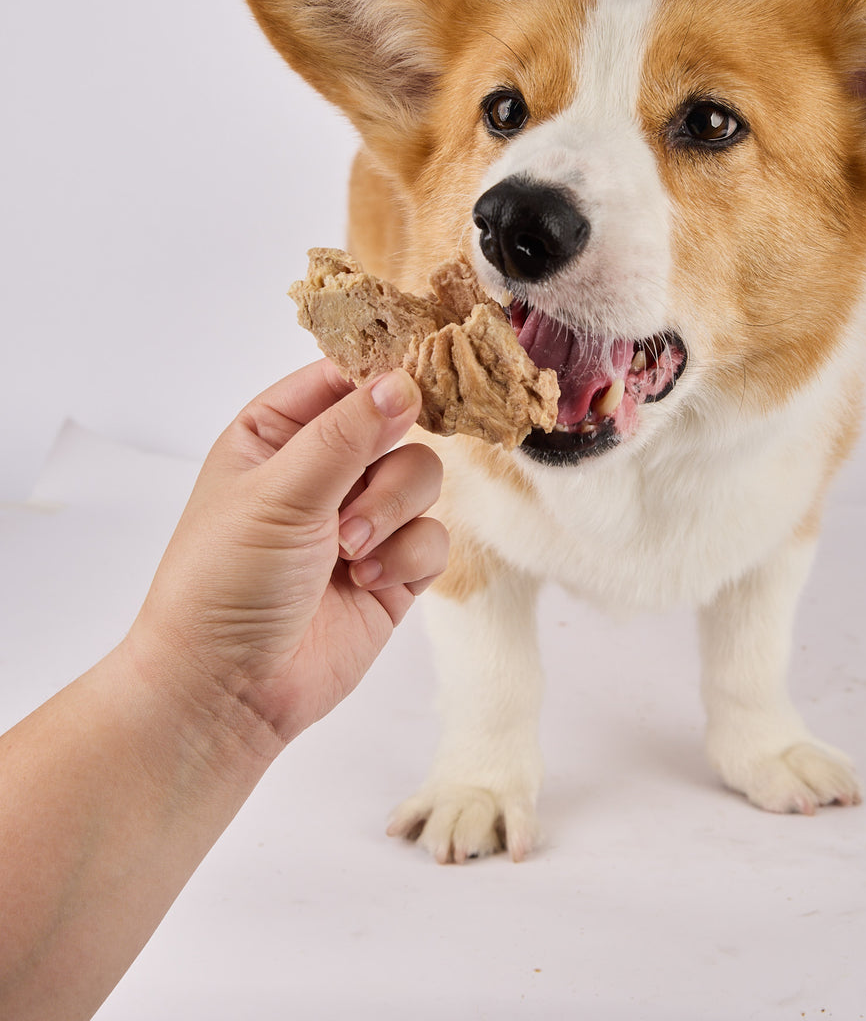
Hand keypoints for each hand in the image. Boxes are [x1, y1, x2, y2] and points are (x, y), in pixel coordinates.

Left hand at [127, 360, 446, 749]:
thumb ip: (346, 434)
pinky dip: (409, 559)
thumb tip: (403, 380)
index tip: (416, 384)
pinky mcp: (394, 569)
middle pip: (398, 427)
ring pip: (424, 479)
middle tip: (352, 507)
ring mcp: (363, 520)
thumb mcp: (278, 494)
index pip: (344, 379)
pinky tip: (367, 584)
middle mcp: (323, 470)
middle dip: (386, 470)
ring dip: (394, 516)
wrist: (229, 691)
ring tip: (350, 556)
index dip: (382, 379)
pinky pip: (435, 537)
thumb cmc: (224, 583)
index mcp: (277, 434)